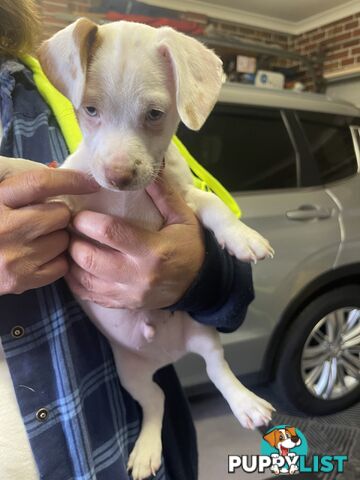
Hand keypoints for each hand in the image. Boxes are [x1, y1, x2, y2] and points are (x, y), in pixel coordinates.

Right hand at [0, 167, 98, 293]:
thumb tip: (57, 169)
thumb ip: (24, 182)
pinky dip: (56, 261)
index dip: (70, 180)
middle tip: (44, 219)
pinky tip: (39, 256)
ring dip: (58, 238)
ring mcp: (13, 257)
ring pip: (64, 240)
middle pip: (60, 214)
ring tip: (37, 239)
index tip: (90, 181)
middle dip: (58, 214)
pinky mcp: (20, 280)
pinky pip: (62, 265)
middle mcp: (4, 227)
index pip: (40, 183)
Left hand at [66, 177, 204, 308]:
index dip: (87, 220)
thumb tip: (146, 168)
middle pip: (89, 259)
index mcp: (152, 250)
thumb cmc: (190, 247)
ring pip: (84, 279)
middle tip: (70, 228)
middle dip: (73, 240)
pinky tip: (74, 265)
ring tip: (70, 244)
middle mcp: (137, 275)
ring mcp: (128, 294)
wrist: (200, 284)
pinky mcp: (123, 304)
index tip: (79, 213)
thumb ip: (163, 194)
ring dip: (70, 260)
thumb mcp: (183, 218)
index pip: (110, 232)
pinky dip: (74, 280)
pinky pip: (88, 295)